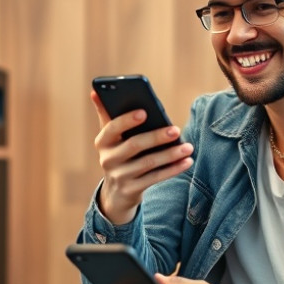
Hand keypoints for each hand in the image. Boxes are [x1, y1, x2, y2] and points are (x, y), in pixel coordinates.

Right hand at [91, 91, 193, 223]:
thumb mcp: (110, 137)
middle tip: (176, 129)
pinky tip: (187, 161)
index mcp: (102, 141)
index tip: (144, 112)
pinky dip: (173, 169)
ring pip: (148, 163)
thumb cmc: (117, 154)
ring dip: (170, 155)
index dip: (127, 120)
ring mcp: (120, 176)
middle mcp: (108, 159)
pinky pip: (156, 178)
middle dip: (156, 137)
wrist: (115, 192)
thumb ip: (106, 115)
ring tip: (188, 147)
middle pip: (134, 145)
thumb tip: (95, 91)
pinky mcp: (132, 190)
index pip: (112, 128)